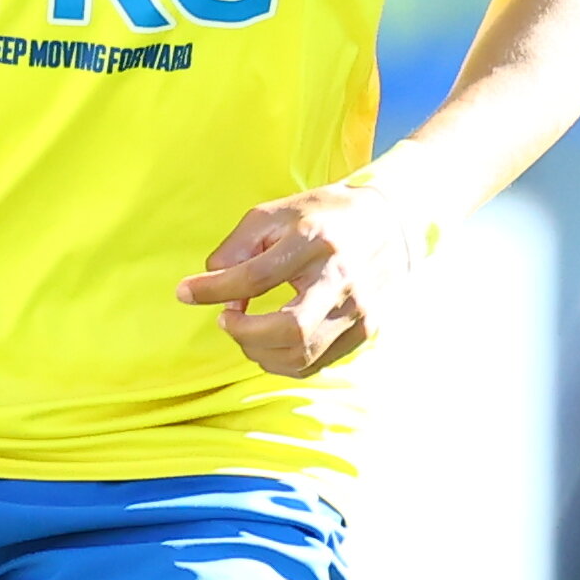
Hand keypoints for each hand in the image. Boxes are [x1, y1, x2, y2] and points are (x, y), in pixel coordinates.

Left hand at [177, 179, 421, 380]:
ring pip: (301, 356)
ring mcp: (357, 310)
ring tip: (247, 331)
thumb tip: (213, 287)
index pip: (254, 276)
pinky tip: (271, 343)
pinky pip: (316, 364)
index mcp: (314, 241)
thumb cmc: (323, 216)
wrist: (393, 222)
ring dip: (260, 352)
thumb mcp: (274, 214)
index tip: (186, 291)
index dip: (211, 289)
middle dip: (244, 334)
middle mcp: (339, 279)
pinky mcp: (365, 330)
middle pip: (287, 330)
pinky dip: (283, 362)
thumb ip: (237, 248)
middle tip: (227, 319)